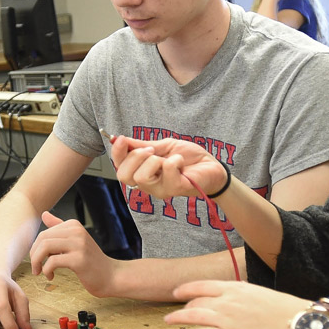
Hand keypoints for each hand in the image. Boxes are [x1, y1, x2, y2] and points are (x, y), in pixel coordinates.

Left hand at [30, 211, 119, 297]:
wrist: (110, 276)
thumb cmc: (91, 261)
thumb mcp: (75, 241)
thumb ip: (59, 227)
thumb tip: (44, 214)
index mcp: (74, 225)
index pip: (44, 233)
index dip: (36, 248)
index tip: (38, 260)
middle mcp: (77, 231)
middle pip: (42, 238)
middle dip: (34, 255)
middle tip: (36, 268)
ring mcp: (79, 245)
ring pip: (45, 247)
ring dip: (37, 262)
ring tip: (40, 272)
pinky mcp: (79, 260)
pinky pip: (52, 262)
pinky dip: (46, 271)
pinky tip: (51, 276)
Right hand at [111, 136, 226, 199]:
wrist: (211, 166)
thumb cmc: (189, 158)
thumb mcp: (163, 146)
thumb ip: (143, 145)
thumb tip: (121, 139)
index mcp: (143, 172)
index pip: (119, 167)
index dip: (117, 153)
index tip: (121, 139)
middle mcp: (149, 184)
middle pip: (124, 175)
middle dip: (135, 156)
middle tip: (152, 151)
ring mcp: (161, 189)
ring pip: (141, 177)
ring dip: (153, 161)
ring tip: (167, 158)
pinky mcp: (175, 189)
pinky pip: (166, 172)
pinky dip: (173, 161)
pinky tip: (180, 161)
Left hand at [164, 280, 305, 328]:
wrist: (297, 323)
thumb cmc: (284, 310)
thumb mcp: (258, 292)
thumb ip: (241, 294)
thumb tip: (231, 298)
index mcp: (235, 287)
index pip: (202, 285)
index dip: (186, 288)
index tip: (178, 291)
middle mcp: (227, 301)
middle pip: (195, 301)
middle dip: (184, 307)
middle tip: (177, 312)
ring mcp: (226, 320)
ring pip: (193, 316)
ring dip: (178, 318)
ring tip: (169, 321)